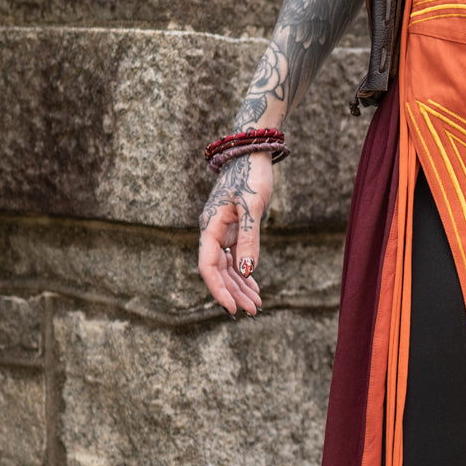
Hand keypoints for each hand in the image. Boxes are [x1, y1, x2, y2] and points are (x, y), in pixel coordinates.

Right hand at [197, 152, 272, 314]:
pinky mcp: (234, 229)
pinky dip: (245, 273)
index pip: (208, 266)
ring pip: (228, 267)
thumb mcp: (252, 206)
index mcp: (210, 226)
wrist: (253, 153)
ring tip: (257, 305)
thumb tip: (246, 272)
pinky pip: (236, 258)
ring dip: (241, 287)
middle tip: (253, 311)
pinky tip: (255, 288)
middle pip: (219, 271)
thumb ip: (249, 238)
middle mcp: (213, 231)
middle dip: (234, 292)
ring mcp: (223, 231)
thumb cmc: (250, 175)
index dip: (218, 289)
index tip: (232, 308)